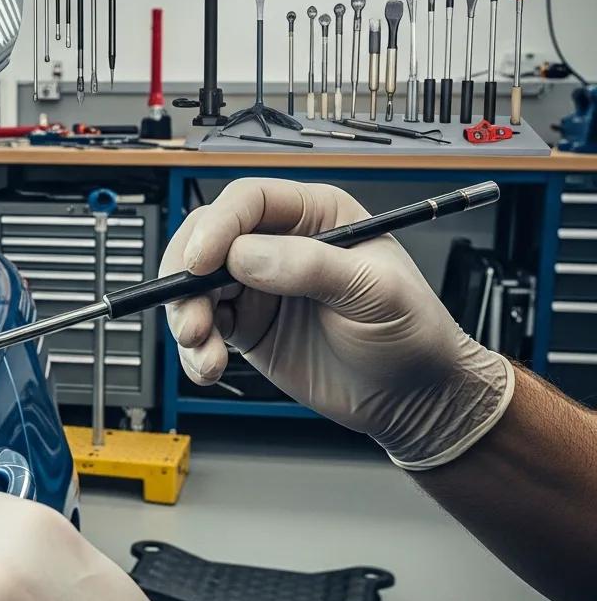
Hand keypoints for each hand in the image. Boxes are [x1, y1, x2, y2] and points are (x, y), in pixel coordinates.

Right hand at [162, 178, 512, 468]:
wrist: (415, 398)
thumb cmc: (412, 332)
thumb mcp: (374, 291)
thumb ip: (310, 267)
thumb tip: (245, 255)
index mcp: (317, 216)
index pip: (250, 202)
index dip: (218, 227)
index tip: (202, 263)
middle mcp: (281, 245)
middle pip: (208, 239)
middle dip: (187, 274)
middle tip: (189, 311)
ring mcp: (259, 287)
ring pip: (195, 286)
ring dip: (185, 316)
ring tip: (201, 346)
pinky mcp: (247, 327)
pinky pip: (203, 328)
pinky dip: (194, 349)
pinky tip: (207, 365)